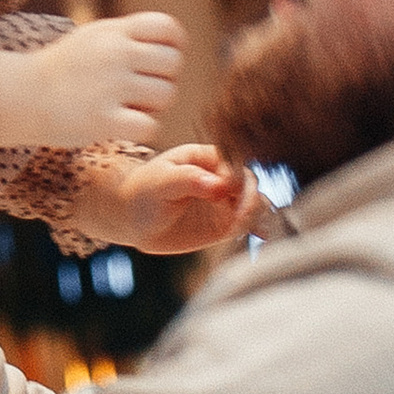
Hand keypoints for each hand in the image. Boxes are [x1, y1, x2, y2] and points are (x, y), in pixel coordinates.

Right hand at [0, 13, 184, 151]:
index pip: (168, 28)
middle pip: (172, 64)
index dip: (173, 46)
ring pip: (166, 95)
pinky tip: (123, 125)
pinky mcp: (102, 120)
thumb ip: (129, 36)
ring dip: (154, 106)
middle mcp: (114, 54)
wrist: (18, 96)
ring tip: (131, 108)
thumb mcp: (93, 37)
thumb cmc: (61, 69)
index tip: (157, 63)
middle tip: (142, 91)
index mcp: (113, 31)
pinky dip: (142, 129)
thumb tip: (174, 42)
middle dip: (164, 79)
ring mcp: (109, 87)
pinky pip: (150, 126)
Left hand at [75, 143, 257, 255]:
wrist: (132, 219)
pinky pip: (248, 224)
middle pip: (249, 184)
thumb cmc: (143, 193)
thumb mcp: (161, 182)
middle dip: (250, 199)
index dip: (235, 177)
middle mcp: (220, 178)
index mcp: (206, 158)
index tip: (226, 192)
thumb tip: (219, 186)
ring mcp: (225, 201)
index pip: (233, 163)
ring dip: (256, 214)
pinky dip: (258, 228)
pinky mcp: (225, 224)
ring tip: (243, 226)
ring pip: (255, 204)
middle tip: (240, 216)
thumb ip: (189, 180)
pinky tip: (261, 235)